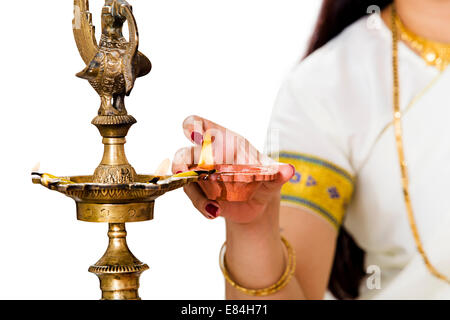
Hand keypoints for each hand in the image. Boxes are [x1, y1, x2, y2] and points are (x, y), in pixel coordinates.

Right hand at [172, 115, 293, 223]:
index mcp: (226, 142)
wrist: (257, 204)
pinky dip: (201, 205)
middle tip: (188, 171)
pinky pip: (192, 196)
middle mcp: (208, 154)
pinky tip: (214, 211)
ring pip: (184, 176)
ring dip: (195, 192)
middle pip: (186, 151)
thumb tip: (288, 170)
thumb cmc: (263, 181)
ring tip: (213, 206)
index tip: (193, 133)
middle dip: (183, 160)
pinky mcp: (198, 191)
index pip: (204, 126)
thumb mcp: (272, 178)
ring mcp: (200, 173)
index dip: (194, 125)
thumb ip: (277, 174)